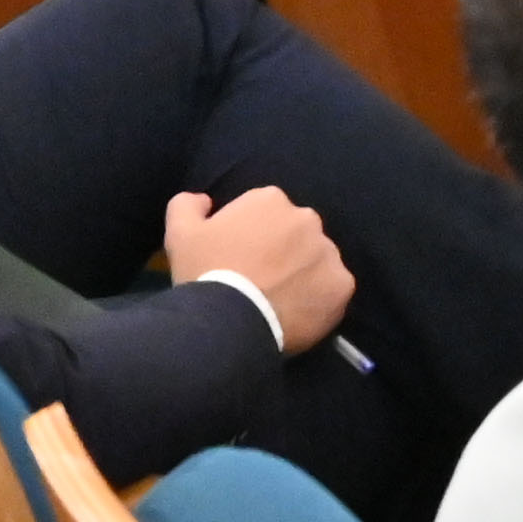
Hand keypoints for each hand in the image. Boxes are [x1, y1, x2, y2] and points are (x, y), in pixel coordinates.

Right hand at [166, 188, 353, 345]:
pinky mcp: (342, 286)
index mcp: (270, 200)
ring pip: (317, 261)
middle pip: (296, 234)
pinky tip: (297, 314)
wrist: (228, 322)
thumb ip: (188, 205)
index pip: (266, 213)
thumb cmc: (205, 272)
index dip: (252, 236)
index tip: (240, 258)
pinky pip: (332, 290)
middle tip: (261, 280)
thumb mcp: (180, 233)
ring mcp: (328, 252)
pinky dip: (320, 300)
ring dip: (303, 274)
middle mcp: (307, 218)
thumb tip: (204, 200)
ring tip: (279, 300)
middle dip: (283, 251)